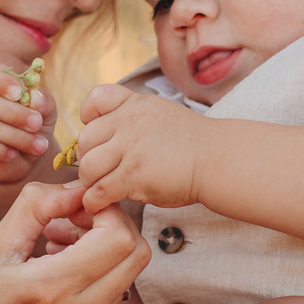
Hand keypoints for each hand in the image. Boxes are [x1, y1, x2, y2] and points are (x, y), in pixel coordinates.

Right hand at [0, 62, 60, 188]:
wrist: (27, 161)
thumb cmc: (33, 129)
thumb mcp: (45, 113)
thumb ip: (44, 102)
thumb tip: (35, 98)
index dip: (2, 82)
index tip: (19, 93)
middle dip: (14, 113)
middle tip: (36, 124)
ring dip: (15, 136)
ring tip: (38, 145)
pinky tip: (12, 154)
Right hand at [0, 181, 149, 303]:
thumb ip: (36, 207)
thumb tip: (76, 188)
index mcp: (50, 289)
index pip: (117, 236)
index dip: (105, 210)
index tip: (77, 205)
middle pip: (135, 254)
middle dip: (111, 227)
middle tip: (72, 222)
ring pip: (127, 277)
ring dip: (103, 254)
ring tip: (57, 250)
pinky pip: (116, 302)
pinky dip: (98, 280)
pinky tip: (61, 279)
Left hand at [73, 84, 210, 215]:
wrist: (218, 160)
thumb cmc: (193, 145)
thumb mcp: (162, 115)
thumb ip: (135, 119)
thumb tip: (106, 140)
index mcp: (136, 105)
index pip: (96, 99)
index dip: (89, 118)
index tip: (98, 136)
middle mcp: (129, 122)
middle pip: (85, 139)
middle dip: (87, 158)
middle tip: (99, 172)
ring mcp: (131, 148)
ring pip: (88, 167)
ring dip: (90, 182)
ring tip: (101, 189)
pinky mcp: (133, 175)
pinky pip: (99, 190)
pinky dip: (95, 201)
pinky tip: (102, 204)